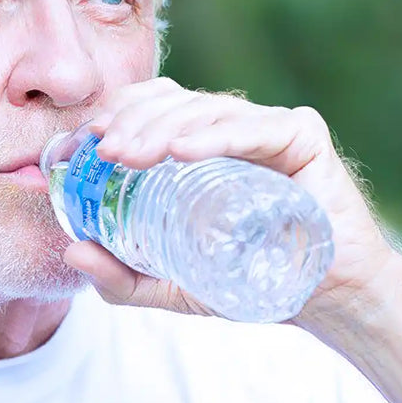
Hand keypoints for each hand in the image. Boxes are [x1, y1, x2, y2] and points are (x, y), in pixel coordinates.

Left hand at [63, 77, 395, 326]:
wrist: (328, 299)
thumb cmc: (257, 279)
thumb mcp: (178, 285)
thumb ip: (126, 276)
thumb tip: (73, 252)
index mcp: (207, 146)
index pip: (156, 110)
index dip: (118, 116)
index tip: (82, 145)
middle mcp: (236, 127)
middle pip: (177, 103)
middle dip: (133, 121)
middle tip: (103, 153)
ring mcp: (270, 126)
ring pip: (209, 109)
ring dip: (164, 127)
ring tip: (129, 155)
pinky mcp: (303, 135)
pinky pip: (255, 128)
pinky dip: (217, 136)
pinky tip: (182, 151)